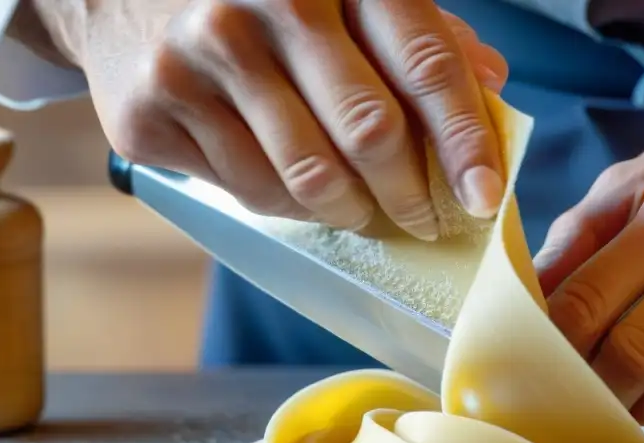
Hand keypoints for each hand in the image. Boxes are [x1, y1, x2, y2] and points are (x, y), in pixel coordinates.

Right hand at [34, 0, 507, 239]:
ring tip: (359, 210)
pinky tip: (292, 188)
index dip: (464, 140)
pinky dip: (287, 207)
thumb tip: (490, 81)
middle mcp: (265, 2)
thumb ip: (418, 33)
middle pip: (370, 132)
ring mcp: (201, 56)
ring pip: (309, 179)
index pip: (424, 63)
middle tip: (424, 220)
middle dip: (410, 194)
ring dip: (350, 211)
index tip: (485, 198)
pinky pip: (250, 192)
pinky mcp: (152, 109)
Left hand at [534, 143, 643, 433]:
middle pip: (637, 353)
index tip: (531, 363)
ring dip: (638, 410)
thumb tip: (526, 301)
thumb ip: (577, 235)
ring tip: (619, 398)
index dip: (550, 344)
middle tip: (569, 394)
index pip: (589, 299)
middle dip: (589, 387)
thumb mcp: (639, 181)